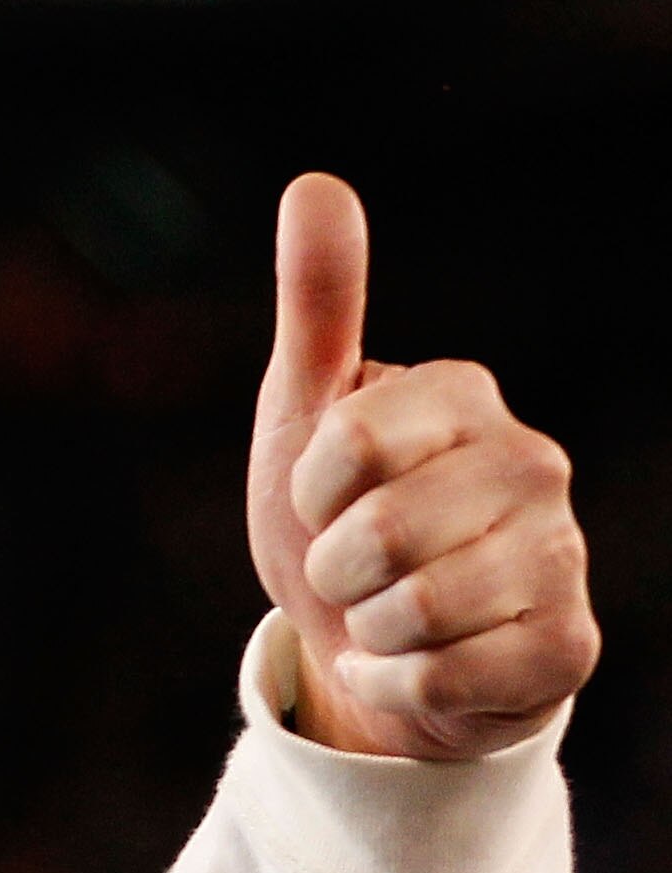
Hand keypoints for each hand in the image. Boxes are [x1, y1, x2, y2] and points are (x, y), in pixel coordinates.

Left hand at [246, 173, 599, 759]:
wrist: (378, 652)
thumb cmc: (341, 526)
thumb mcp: (306, 420)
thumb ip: (318, 310)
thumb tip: (314, 184)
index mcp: (464, 396)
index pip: (347, 441)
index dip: (310, 492)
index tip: (322, 501)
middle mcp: (531, 463)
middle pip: (381, 536)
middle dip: (336, 574)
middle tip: (354, 573)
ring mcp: (560, 554)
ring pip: (414, 613)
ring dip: (369, 634)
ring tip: (386, 618)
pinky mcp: (565, 646)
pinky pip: (443, 680)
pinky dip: (397, 688)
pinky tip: (410, 669)